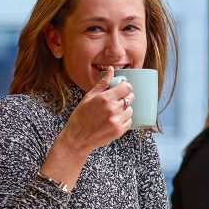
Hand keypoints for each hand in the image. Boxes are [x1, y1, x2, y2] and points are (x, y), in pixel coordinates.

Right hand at [42, 67, 132, 186]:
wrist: (77, 139)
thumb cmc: (80, 117)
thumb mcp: (88, 97)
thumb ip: (102, 83)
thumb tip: (111, 70)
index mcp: (105, 98)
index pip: (127, 87)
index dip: (125, 87)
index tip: (120, 89)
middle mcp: (113, 109)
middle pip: (130, 97)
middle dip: (125, 97)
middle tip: (116, 100)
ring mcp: (117, 121)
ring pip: (130, 109)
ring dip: (124, 109)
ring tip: (112, 112)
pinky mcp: (119, 131)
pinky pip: (129, 121)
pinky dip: (124, 119)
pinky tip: (113, 120)